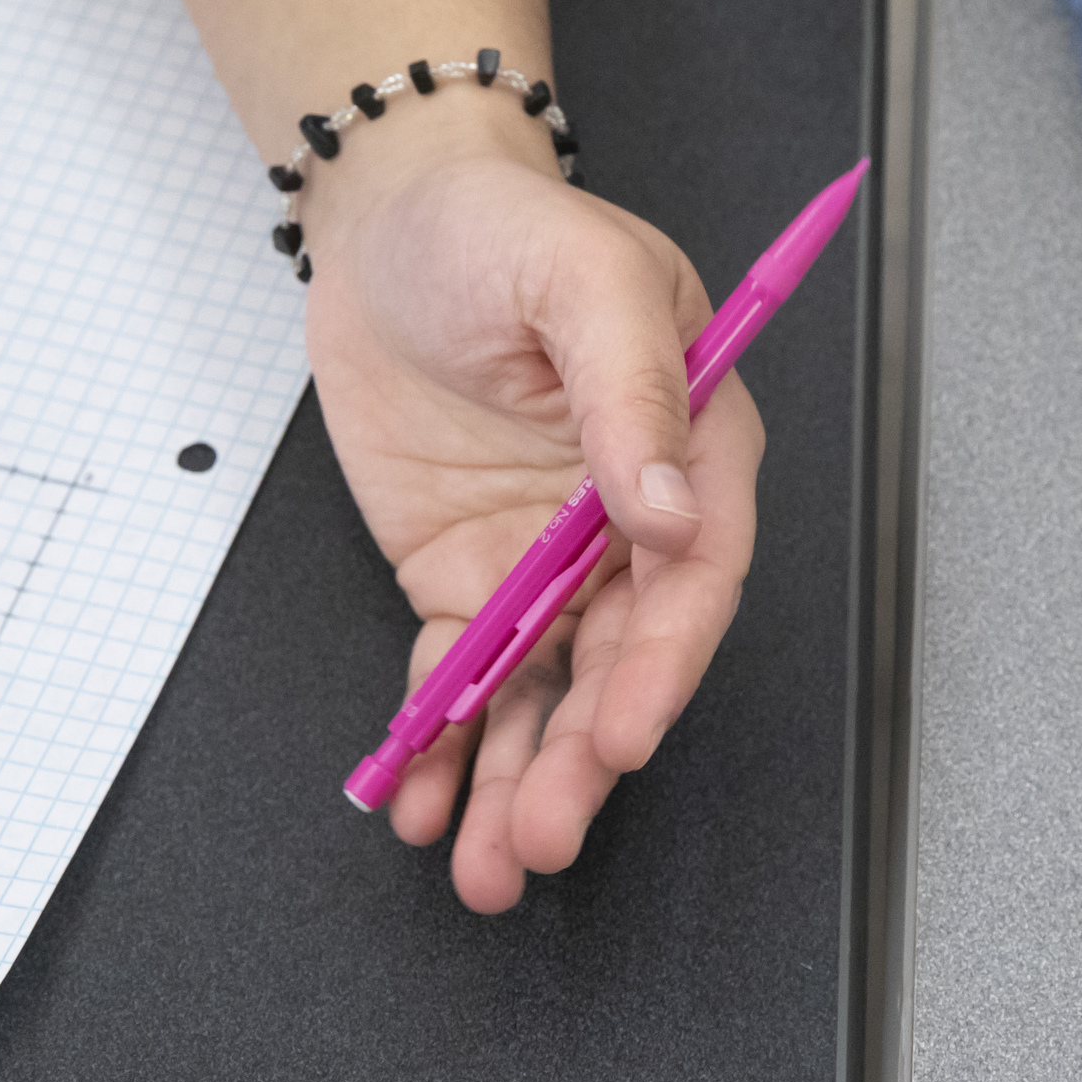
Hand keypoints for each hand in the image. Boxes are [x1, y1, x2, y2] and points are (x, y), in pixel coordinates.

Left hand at [299, 94, 762, 911]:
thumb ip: (630, 390)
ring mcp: (549, 556)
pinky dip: (445, 744)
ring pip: (546, 690)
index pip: (693, 573)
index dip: (662, 663)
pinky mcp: (471, 574)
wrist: (388, 218)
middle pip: (620, 656)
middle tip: (545, 830)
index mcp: (690, 444)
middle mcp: (628, 518)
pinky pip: (463, 675)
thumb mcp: (579, 276)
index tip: (624, 733)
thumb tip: (662, 504)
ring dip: (521, 778)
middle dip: (585, 755)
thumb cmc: (502, 224)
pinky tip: (425, 801)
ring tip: (488, 862)